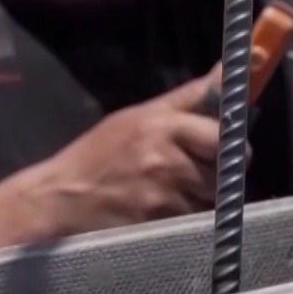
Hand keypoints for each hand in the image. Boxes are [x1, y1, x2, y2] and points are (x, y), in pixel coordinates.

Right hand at [11, 75, 220, 237]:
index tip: (226, 146)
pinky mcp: (159, 223)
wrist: (61, 198)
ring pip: (213, 198)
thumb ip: (189, 97)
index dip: (229, 142)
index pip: (223, 133)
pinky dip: (187, 218)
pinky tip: (163, 210)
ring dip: (204, 197)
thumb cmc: (101, 153)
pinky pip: (194, 220)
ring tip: (175, 191)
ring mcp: (163, 194)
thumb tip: (230, 70)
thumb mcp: (139, 115)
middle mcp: (166, 158)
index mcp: (163, 124)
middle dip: (221, 171)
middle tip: (200, 170)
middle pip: (226, 168)